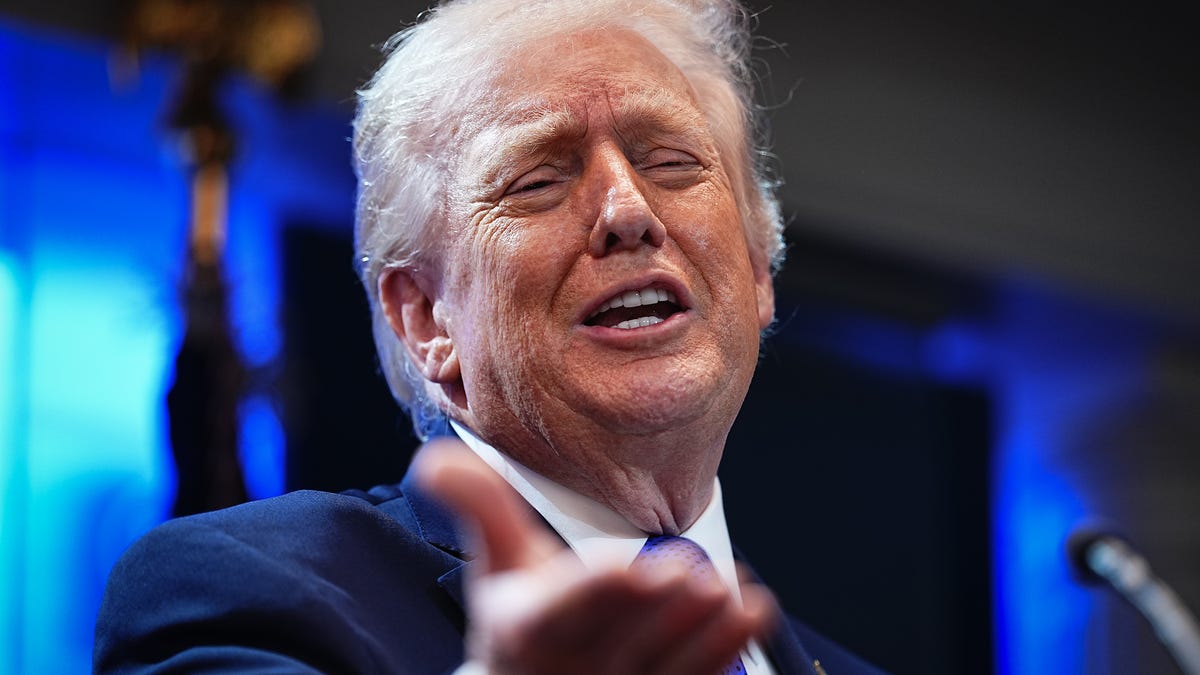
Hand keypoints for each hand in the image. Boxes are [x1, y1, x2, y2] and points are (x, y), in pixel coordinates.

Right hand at [414, 438, 776, 674]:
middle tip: (690, 572)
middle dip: (656, 606)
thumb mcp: (495, 562)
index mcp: (523, 627)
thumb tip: (431, 457)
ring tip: (728, 592)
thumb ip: (479, 506)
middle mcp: (566, 667)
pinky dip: (723, 650)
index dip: (597, 590)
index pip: (559, 610)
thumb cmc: (518, 617)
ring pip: (660, 661)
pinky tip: (751, 613)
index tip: (632, 567)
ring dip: (698, 630)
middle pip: (618, 634)